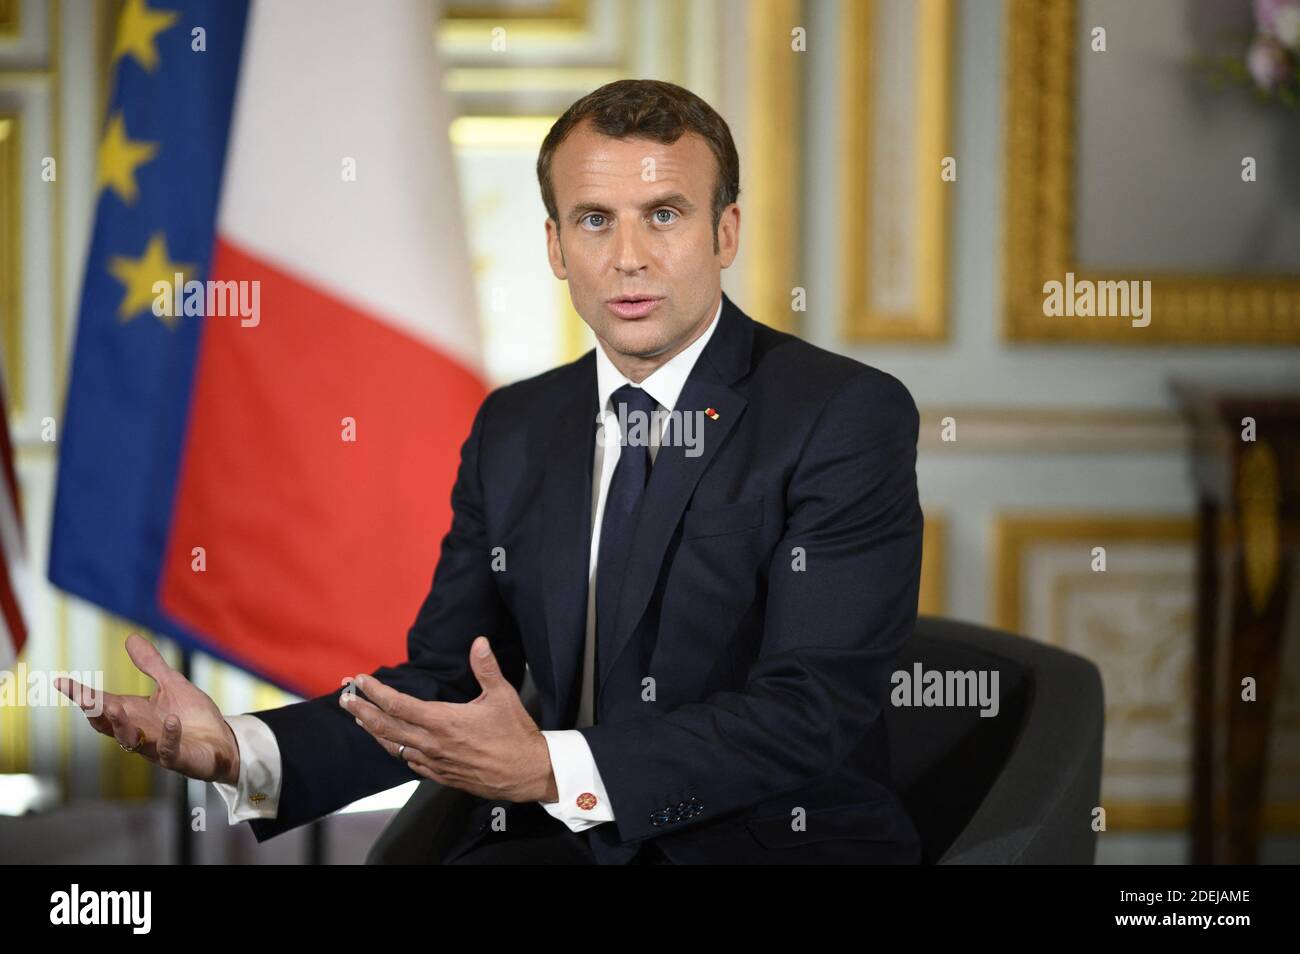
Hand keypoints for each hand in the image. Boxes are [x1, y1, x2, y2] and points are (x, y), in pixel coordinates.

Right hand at [55, 633, 241, 784]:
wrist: (221, 742)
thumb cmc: (193, 716)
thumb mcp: (172, 684)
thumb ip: (151, 664)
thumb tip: (130, 637)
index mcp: (134, 714)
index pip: (102, 704)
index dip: (81, 694)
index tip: (61, 681)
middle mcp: (140, 732)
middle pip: (110, 725)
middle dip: (97, 712)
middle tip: (86, 698)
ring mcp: (157, 748)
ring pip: (132, 741)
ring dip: (122, 726)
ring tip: (115, 708)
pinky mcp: (179, 759)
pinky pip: (169, 751)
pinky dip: (169, 737)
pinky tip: (171, 720)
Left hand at [343, 636, 556, 802]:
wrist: (527, 773)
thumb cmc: (516, 734)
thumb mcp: (503, 695)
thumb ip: (486, 667)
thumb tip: (478, 641)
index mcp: (443, 721)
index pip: (397, 705)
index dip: (375, 691)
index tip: (360, 680)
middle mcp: (432, 743)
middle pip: (384, 727)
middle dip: (361, 710)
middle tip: (344, 696)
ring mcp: (434, 762)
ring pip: (392, 746)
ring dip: (373, 730)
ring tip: (359, 717)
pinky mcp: (440, 775)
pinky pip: (408, 762)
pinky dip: (394, 748)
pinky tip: (391, 743)